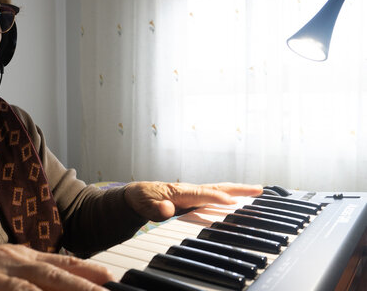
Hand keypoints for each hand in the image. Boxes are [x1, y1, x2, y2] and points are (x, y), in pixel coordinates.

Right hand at [0, 244, 112, 290]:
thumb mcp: (4, 266)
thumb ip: (34, 273)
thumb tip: (70, 275)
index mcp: (18, 256)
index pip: (59, 263)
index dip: (86, 271)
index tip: (112, 279)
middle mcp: (6, 261)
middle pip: (49, 275)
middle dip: (80, 287)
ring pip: (23, 289)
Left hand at [124, 182, 262, 220]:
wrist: (137, 194)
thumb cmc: (142, 199)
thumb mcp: (145, 206)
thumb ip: (156, 209)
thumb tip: (166, 208)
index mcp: (181, 192)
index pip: (203, 194)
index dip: (217, 199)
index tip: (232, 203)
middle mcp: (190, 190)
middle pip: (218, 187)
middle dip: (238, 189)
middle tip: (259, 189)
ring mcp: (194, 192)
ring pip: (219, 189)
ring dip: (238, 190)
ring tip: (257, 191)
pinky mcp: (194, 197)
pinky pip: (215, 195)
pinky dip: (229, 195)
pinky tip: (239, 200)